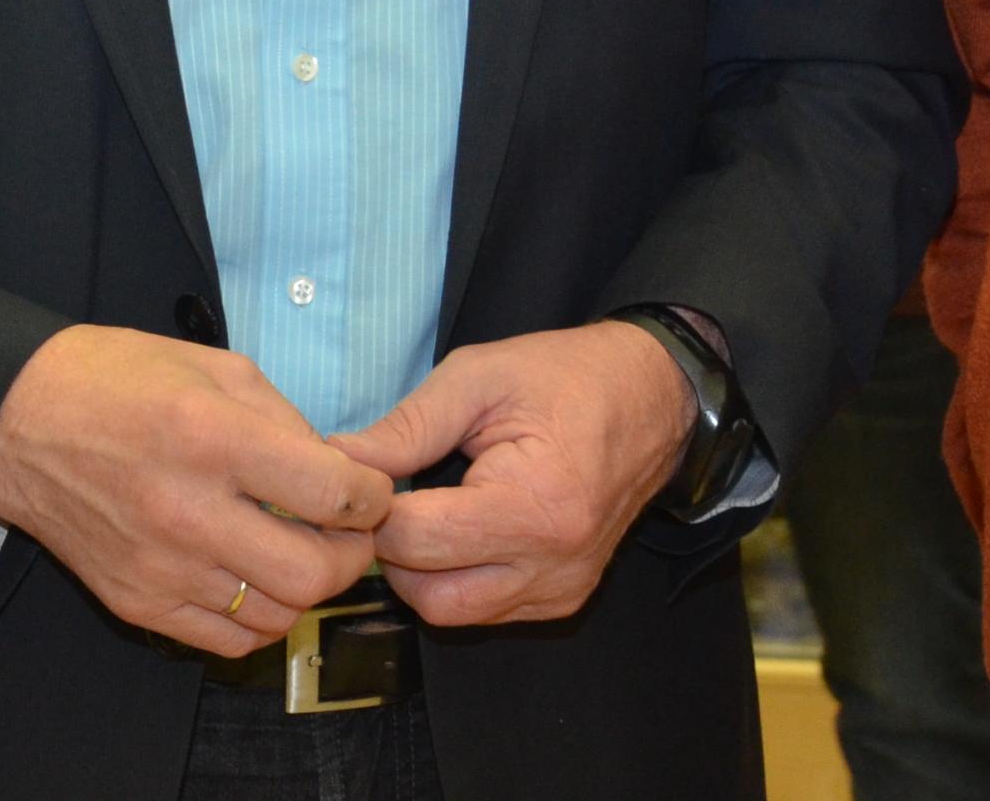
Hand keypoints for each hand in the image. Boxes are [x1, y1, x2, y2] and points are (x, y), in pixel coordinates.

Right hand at [0, 324, 395, 657]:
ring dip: (306, 588)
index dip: (372, 497)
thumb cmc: (115, 380)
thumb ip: (285, 419)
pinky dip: (259, 616)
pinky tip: (254, 577)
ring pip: (277, 616)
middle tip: (347, 532)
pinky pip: (228, 639)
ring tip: (298, 550)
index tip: (369, 490)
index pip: (331, 495)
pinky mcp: (137, 605)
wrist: (15, 422)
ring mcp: (159, 568)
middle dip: (352, 556)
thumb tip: (338, 474)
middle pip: (313, 575)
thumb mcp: (212, 366)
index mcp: (211, 438)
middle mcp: (187, 512)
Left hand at [329, 322, 694, 626]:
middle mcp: (554, 564)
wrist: (653, 396)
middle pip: (430, 595)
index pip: (418, 540)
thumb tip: (336, 460)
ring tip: (421, 511)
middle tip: (386, 499)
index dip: (373, 512)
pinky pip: (488, 610)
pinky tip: (458, 531)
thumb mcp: (477, 378)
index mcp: (534, 504)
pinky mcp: (566, 598)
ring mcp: (564, 588)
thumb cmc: (565, 376)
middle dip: (392, 552)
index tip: (362, 479)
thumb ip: (406, 427)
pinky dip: (458, 579)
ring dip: (421, 573)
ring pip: (454, 613)